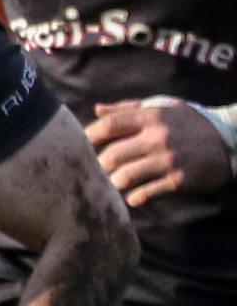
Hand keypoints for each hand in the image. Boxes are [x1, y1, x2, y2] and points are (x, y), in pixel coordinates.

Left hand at [86, 98, 231, 206]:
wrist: (233, 141)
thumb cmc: (192, 122)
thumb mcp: (165, 107)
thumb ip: (129, 109)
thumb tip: (97, 110)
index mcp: (152, 117)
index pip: (110, 125)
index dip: (89, 137)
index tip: (83, 146)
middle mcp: (158, 137)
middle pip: (111, 156)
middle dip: (99, 167)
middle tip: (98, 172)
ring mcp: (168, 160)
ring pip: (124, 177)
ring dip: (115, 183)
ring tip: (116, 184)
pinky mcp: (178, 180)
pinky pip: (145, 193)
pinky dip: (134, 197)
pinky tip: (134, 196)